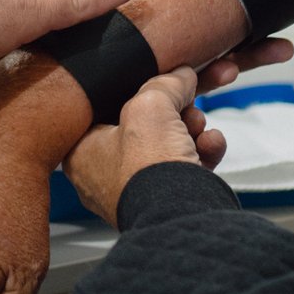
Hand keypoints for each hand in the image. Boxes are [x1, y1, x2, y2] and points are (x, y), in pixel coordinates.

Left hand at [64, 67, 226, 225]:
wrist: (181, 216)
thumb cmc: (149, 171)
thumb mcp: (151, 105)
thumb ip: (164, 83)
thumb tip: (180, 76)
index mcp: (82, 152)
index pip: (105, 107)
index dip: (134, 91)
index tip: (156, 82)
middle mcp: (105, 175)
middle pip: (143, 125)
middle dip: (173, 111)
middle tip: (186, 103)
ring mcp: (137, 190)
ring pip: (167, 145)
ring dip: (191, 129)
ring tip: (198, 127)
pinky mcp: (166, 201)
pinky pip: (186, 167)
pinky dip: (202, 152)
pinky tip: (211, 144)